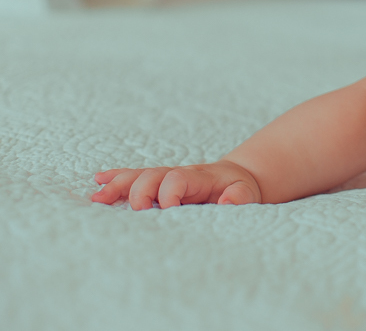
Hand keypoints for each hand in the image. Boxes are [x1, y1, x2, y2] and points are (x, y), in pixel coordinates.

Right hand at [91, 160, 261, 209]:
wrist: (236, 179)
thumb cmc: (240, 189)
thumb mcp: (247, 193)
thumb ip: (239, 197)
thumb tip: (227, 202)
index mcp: (199, 177)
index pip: (178, 179)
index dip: (169, 193)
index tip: (168, 211)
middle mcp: (178, 174)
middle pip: (152, 175)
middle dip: (140, 191)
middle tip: (137, 211)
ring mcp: (165, 178)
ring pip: (138, 177)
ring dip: (118, 186)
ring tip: (98, 198)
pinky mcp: (157, 185)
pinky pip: (134, 178)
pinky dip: (117, 179)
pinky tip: (99, 183)